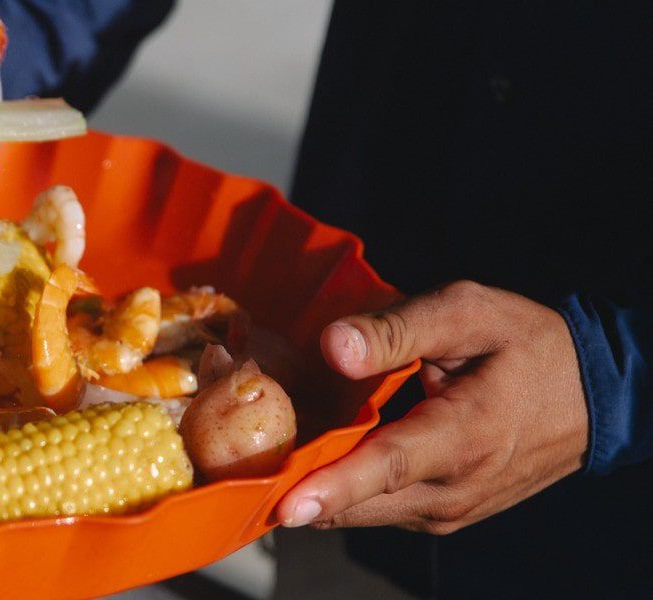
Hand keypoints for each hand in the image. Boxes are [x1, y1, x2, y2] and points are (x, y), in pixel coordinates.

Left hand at [275, 281, 588, 533]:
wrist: (593, 395)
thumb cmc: (527, 345)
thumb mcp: (467, 314)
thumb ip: (398, 329)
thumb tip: (333, 345)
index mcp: (465, 435)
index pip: (387, 468)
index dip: (332, 486)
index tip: (284, 506)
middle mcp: (455, 488)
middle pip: (361, 502)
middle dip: (299, 486)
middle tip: (241, 460)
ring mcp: (449, 510)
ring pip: (363, 513)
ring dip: (317, 490)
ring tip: (269, 452)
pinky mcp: (442, 514)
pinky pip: (379, 510)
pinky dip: (343, 490)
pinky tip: (316, 457)